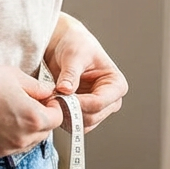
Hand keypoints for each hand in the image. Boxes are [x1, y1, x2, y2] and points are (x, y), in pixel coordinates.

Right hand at [0, 61, 64, 157]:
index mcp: (33, 118)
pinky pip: (10, 146)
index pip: (58, 117)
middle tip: (28, 102)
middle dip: (41, 117)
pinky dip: (9, 136)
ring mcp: (6, 148)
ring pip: (28, 141)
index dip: (54, 105)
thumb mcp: (15, 76)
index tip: (46, 98)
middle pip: (44, 131)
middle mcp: (22, 138)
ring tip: (10, 110)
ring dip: (26, 129)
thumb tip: (48, 92)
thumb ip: (37, 88)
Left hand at [44, 13, 127, 133]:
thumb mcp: (73, 55)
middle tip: (53, 98)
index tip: (61, 98)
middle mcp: (111, 99)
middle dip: (72, 110)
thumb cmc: (75, 44)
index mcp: (116, 84)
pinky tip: (54, 103)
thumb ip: (70, 74)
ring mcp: (98, 108)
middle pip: (92, 116)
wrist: (65, 44)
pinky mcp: (85, 111)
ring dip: (67, 115)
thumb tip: (65, 90)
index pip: (100, 102)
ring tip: (53, 99)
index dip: (79, 103)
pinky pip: (75, 123)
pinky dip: (63, 117)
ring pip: (84, 124)